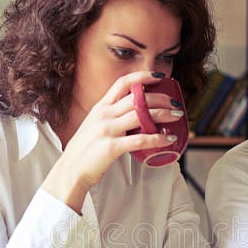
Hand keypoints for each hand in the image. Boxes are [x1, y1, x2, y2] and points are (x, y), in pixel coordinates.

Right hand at [42, 71, 182, 210]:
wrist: (70, 171)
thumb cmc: (84, 151)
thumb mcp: (94, 125)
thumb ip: (111, 118)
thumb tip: (134, 116)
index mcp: (100, 107)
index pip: (122, 83)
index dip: (142, 76)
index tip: (159, 76)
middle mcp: (103, 115)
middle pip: (137, 98)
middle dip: (160, 97)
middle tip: (175, 102)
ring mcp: (107, 130)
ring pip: (141, 115)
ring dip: (162, 114)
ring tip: (176, 116)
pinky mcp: (111, 147)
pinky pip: (139, 140)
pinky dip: (157, 139)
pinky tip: (168, 139)